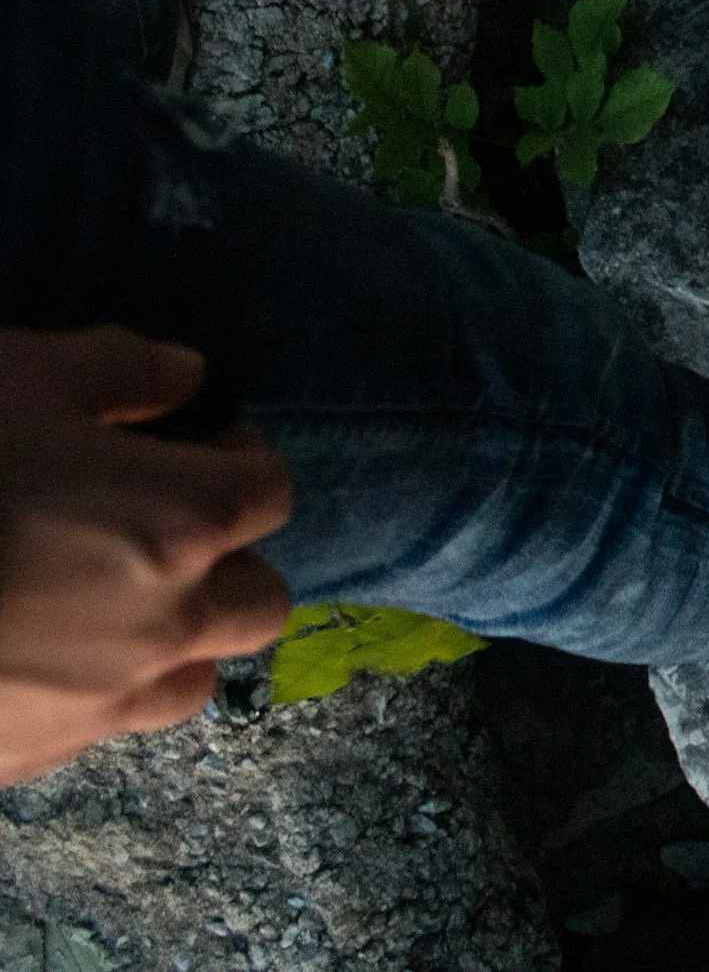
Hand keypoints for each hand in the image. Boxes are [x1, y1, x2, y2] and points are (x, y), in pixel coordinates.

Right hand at [0, 327, 293, 784]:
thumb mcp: (21, 374)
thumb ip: (123, 368)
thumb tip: (188, 377)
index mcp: (182, 524)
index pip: (269, 492)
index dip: (235, 460)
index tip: (190, 447)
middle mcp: (169, 623)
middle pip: (259, 600)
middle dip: (226, 562)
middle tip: (156, 531)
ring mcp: (105, 703)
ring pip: (194, 678)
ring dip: (173, 640)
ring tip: (103, 604)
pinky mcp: (36, 756)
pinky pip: (103, 728)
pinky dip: (93, 693)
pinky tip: (31, 655)